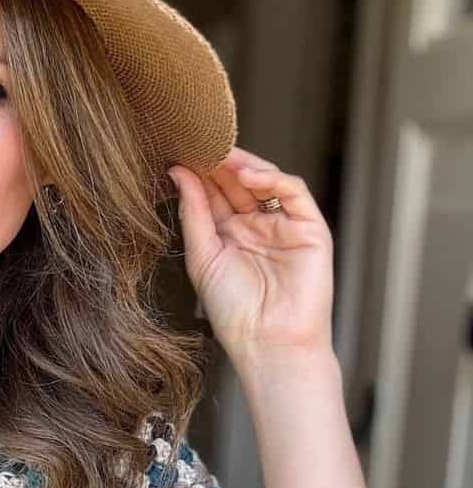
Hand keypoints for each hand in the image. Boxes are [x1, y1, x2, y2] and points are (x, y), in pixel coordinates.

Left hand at [168, 147, 334, 363]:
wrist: (269, 343)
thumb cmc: (235, 312)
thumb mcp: (203, 257)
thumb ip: (193, 213)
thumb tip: (178, 173)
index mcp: (229, 236)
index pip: (214, 194)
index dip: (198, 175)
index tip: (177, 154)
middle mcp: (257, 227)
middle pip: (238, 184)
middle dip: (219, 164)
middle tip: (198, 144)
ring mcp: (284, 226)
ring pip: (266, 182)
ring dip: (243, 165)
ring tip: (219, 154)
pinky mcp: (311, 228)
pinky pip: (293, 192)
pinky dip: (272, 179)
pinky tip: (248, 175)